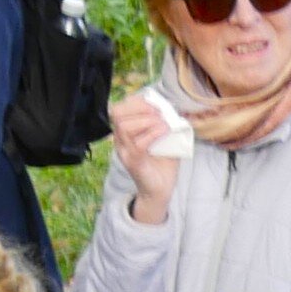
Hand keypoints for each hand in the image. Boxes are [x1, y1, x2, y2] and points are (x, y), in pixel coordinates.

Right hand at [107, 91, 188, 215]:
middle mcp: (120, 141)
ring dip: (147, 121)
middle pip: (117, 114)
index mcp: (124, 132)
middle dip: (141, 109)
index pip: (119, 108)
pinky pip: (137, 145)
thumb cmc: (162, 162)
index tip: (156, 106)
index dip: (136, 102)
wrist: (161, 189)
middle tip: (160, 115)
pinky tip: (164, 132)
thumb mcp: (164, 137)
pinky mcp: (133, 163)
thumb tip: (172, 107)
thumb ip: (164, 121)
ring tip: (164, 125)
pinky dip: (152, 134)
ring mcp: (125, 152)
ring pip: (124, 127)